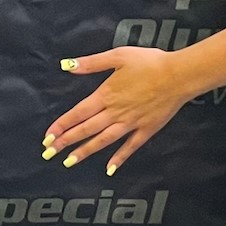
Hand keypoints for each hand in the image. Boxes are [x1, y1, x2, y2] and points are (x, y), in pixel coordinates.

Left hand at [45, 47, 188, 175]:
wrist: (179, 75)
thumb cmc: (149, 62)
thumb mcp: (118, 56)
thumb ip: (91, 63)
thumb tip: (67, 65)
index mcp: (105, 95)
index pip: (77, 114)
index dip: (61, 126)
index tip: (47, 138)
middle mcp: (115, 113)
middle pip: (85, 130)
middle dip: (65, 142)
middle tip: (48, 154)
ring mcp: (130, 124)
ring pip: (103, 141)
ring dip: (84, 152)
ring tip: (69, 162)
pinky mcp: (146, 130)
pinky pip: (130, 147)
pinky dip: (119, 158)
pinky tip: (109, 169)